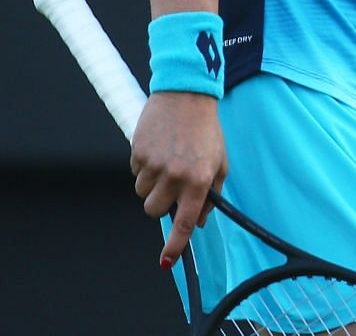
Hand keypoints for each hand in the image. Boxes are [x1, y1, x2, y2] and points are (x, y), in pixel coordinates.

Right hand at [130, 91, 226, 267]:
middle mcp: (176, 175)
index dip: (175, 245)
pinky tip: (158, 148)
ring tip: (167, 159)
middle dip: (161, 203)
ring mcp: (155, 164)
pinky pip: (135, 173)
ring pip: (143, 194)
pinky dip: (144, 166)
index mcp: (199, 179)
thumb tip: (198, 221)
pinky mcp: (138, 152)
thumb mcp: (219, 161)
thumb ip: (211, 193)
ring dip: (152, 184)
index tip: (166, 261)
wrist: (187, 94)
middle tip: (172, 183)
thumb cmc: (206, 130)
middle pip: (155, 211)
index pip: (184, 221)